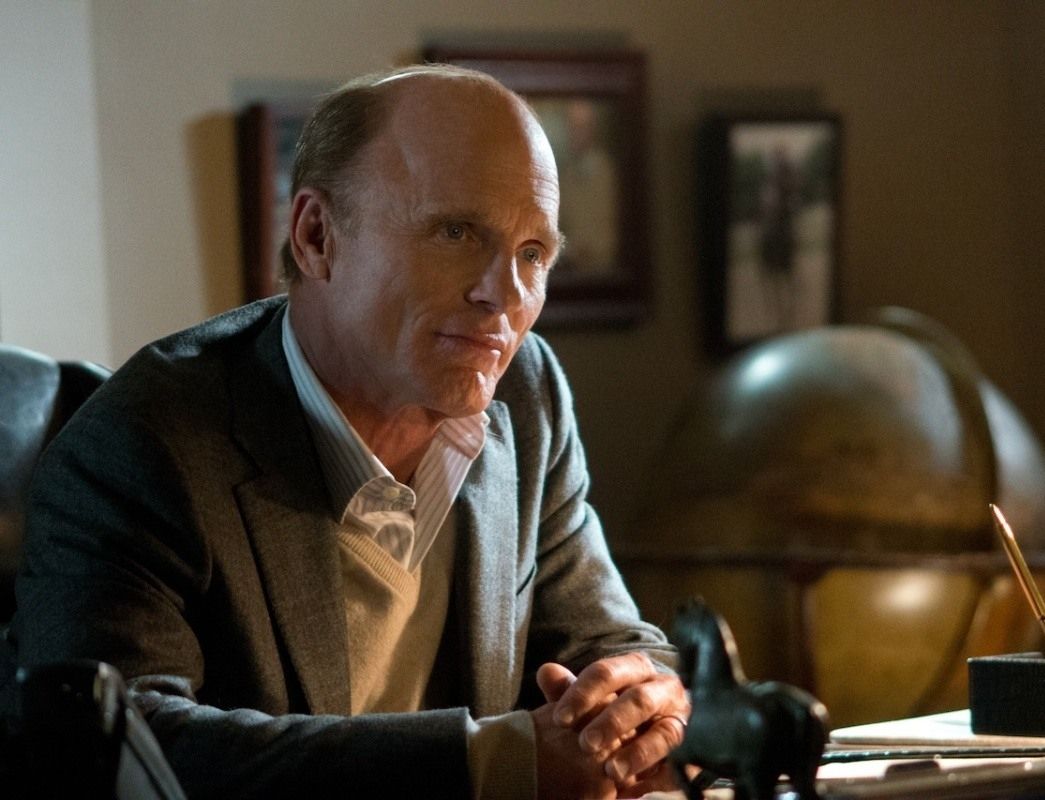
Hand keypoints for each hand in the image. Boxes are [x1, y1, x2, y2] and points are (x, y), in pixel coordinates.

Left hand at [542, 654, 689, 791]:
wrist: (659, 732)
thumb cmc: (617, 711)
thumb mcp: (591, 700)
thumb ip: (568, 690)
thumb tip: (546, 672)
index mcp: (636, 669)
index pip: (607, 672)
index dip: (582, 693)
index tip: (560, 718)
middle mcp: (663, 689)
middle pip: (639, 699)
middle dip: (611, 721)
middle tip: (586, 744)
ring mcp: (682, 719)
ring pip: (665, 733)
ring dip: (638, 752)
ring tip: (611, 771)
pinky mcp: (693, 750)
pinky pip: (681, 763)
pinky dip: (660, 775)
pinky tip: (636, 787)